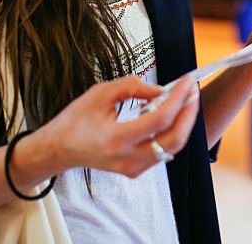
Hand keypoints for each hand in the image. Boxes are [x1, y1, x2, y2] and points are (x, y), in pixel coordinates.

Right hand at [36, 75, 198, 178]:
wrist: (59, 149)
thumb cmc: (75, 120)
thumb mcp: (101, 93)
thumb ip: (133, 87)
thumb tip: (161, 90)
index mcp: (117, 139)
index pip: (160, 119)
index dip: (178, 98)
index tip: (186, 81)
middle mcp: (128, 158)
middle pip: (175, 139)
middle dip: (189, 112)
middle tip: (192, 91)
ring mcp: (133, 168)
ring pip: (172, 147)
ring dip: (183, 122)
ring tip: (183, 100)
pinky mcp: (135, 170)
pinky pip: (162, 151)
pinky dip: (170, 131)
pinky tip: (168, 114)